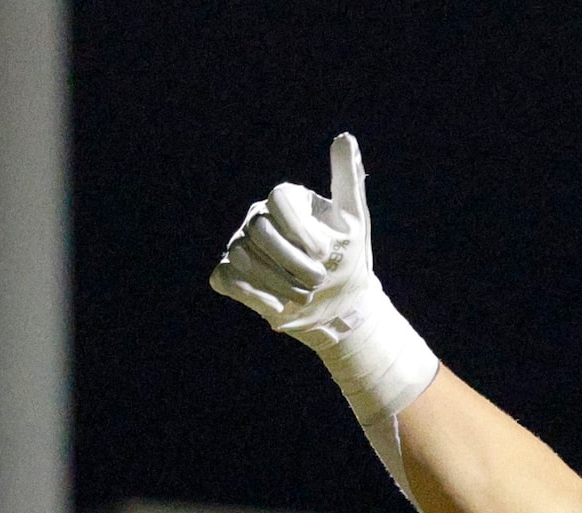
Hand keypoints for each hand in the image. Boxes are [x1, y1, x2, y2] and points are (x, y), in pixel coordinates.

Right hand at [210, 133, 381, 344]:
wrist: (338, 303)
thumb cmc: (348, 258)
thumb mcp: (354, 220)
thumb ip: (347, 178)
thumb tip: (345, 137)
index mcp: (284, 200)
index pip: (279, 198)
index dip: (301, 230)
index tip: (324, 253)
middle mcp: (257, 217)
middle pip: (260, 230)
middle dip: (294, 262)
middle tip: (319, 280)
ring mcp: (239, 244)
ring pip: (243, 256)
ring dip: (281, 283)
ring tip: (305, 294)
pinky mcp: (230, 274)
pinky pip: (227, 279)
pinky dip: (257, 296)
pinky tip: (281, 306)